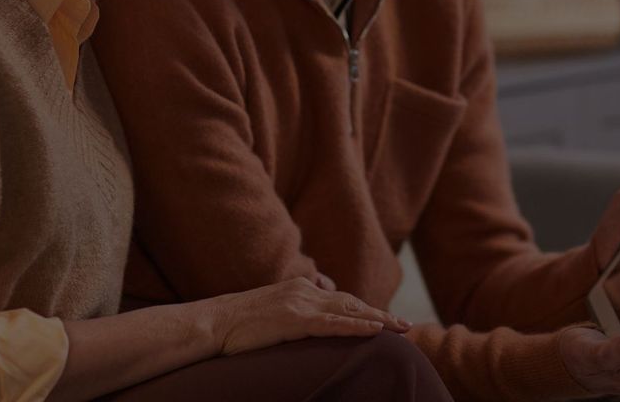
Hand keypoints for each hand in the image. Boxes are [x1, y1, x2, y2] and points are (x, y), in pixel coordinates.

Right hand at [202, 277, 411, 355]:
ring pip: (349, 310)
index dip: (365, 309)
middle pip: (352, 302)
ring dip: (379, 320)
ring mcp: (301, 305)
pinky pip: (333, 324)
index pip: (341, 299)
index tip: (385, 319)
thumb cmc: (237, 323)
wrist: (213, 322)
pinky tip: (376, 330)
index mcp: (300, 289)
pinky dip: (358, 326)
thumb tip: (307, 316)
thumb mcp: (271, 311)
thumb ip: (292, 310)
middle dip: (380, 314)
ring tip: (402, 328)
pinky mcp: (295, 320)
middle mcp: (305, 291)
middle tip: (405, 325)